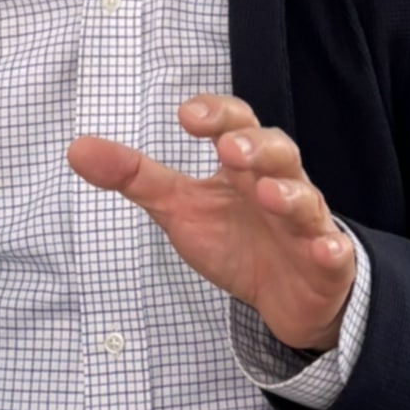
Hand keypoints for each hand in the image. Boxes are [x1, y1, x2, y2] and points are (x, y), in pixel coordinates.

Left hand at [67, 94, 353, 352]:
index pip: (236, 123)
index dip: (216, 114)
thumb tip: (76, 148)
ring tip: (266, 193)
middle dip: (254, 146)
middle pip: (278, 150)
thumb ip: (134, 177)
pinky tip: (323, 248)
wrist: (285, 296)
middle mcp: (280, 183)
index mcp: (245, 164)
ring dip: (288, 193)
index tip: (185, 114)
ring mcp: (306, 223)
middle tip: (227, 148)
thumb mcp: (179, 208)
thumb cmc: (234, 238)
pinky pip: (333, 253)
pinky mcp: (325, 263)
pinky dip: (329, 248)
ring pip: (305, 198)